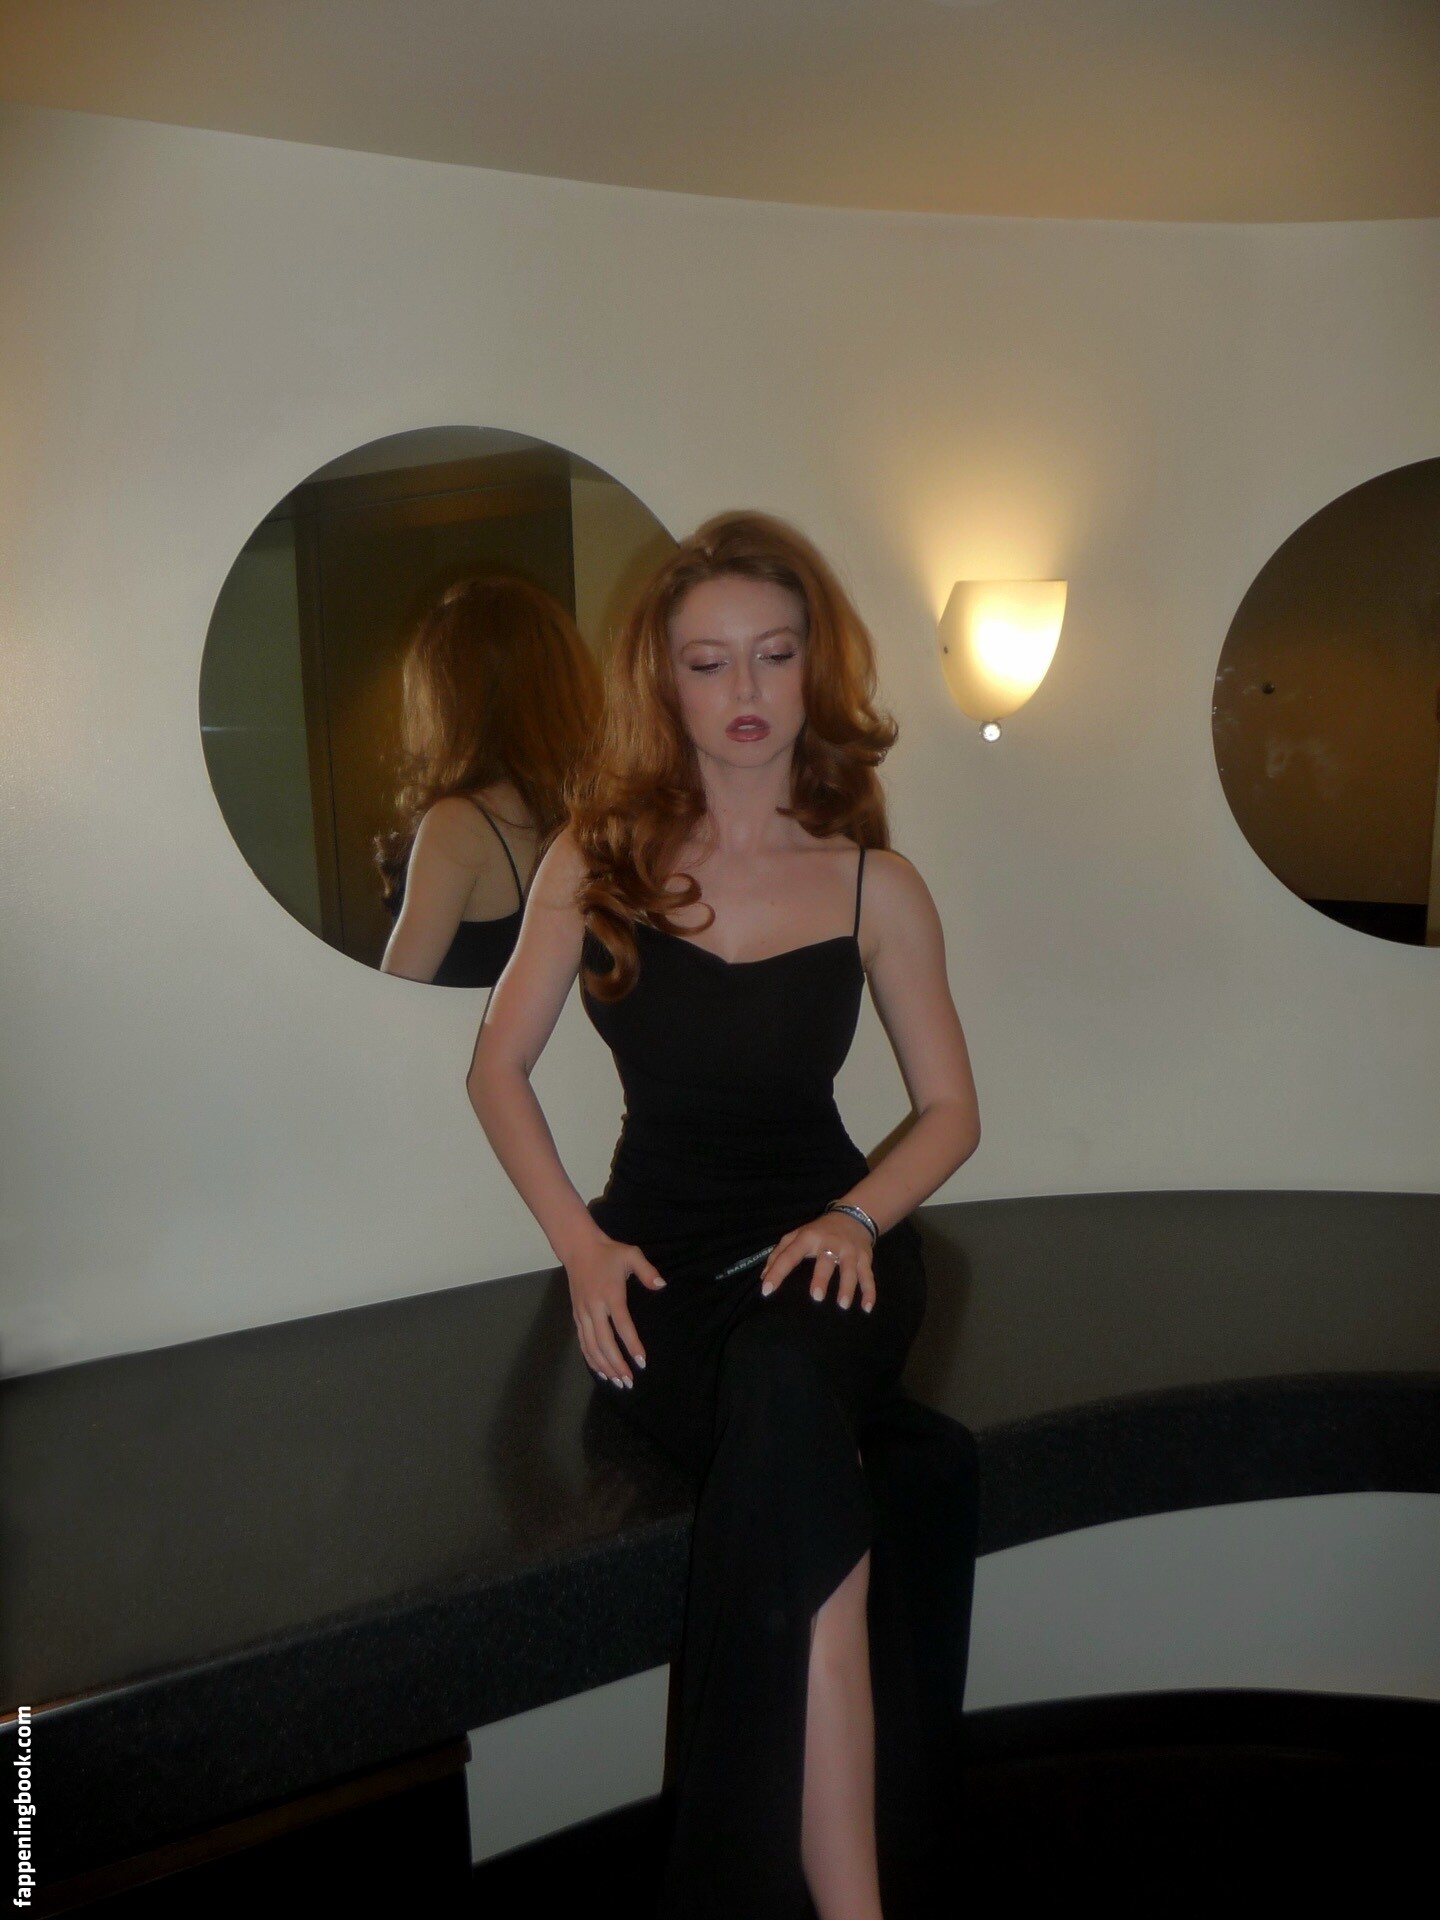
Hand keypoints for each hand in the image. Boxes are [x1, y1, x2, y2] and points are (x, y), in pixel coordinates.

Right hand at [562, 1231, 664, 1387]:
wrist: (579, 1248)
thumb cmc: (609, 1253)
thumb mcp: (632, 1254)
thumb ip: (647, 1271)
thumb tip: (662, 1286)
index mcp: (611, 1295)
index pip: (623, 1326)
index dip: (632, 1345)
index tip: (642, 1362)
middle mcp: (595, 1308)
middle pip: (604, 1342)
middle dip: (617, 1364)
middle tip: (629, 1381)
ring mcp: (583, 1313)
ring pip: (591, 1346)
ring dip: (604, 1366)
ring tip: (617, 1382)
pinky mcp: (576, 1316)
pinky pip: (583, 1342)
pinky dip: (590, 1358)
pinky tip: (600, 1371)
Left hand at [759, 1213, 875, 1312]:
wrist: (854, 1215)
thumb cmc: (819, 1231)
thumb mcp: (797, 1236)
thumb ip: (779, 1254)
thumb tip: (764, 1277)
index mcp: (808, 1238)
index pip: (790, 1255)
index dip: (777, 1272)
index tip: (766, 1290)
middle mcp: (830, 1243)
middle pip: (826, 1261)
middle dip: (821, 1278)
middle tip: (816, 1297)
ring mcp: (850, 1251)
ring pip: (850, 1270)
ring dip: (847, 1287)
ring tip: (842, 1305)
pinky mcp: (865, 1257)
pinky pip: (868, 1276)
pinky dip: (870, 1292)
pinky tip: (866, 1307)